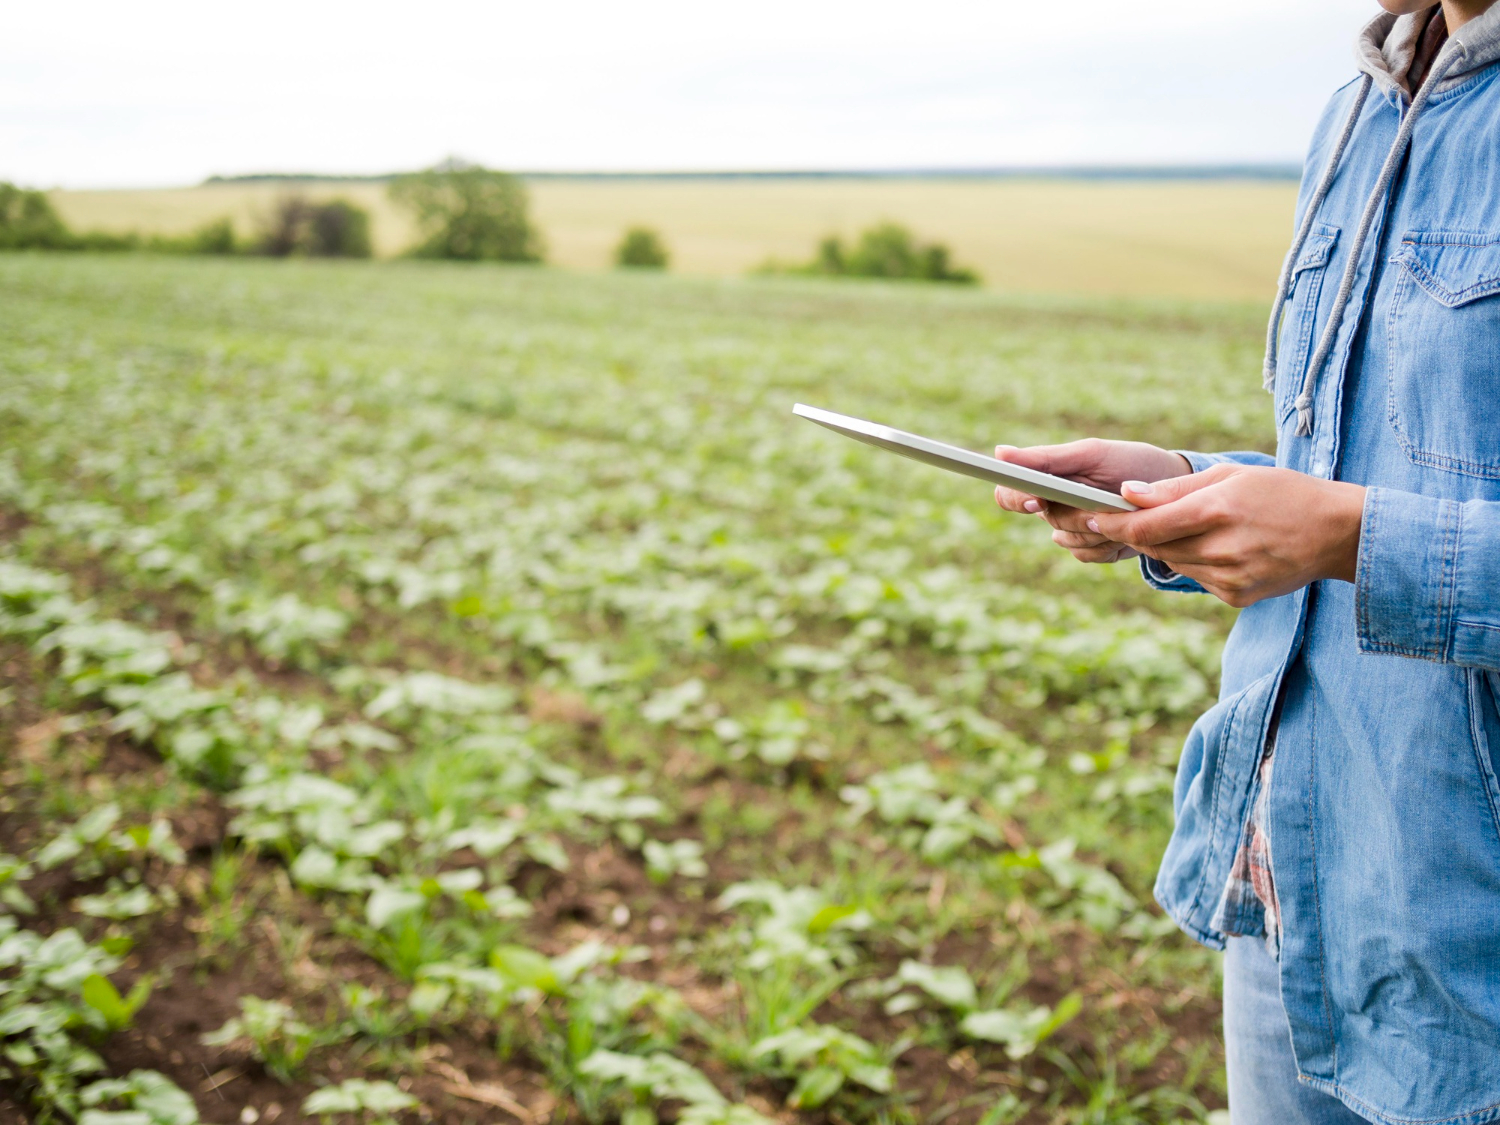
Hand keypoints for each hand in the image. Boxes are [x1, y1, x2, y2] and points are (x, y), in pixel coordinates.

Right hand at [992, 439, 1191, 563]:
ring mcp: (1072, 529)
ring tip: (1123, 512)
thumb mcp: (1092, 454)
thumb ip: (1047, 458)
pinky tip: (1125, 530)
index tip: (1037, 500)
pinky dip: (1108, 544)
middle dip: (1079, 514)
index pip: (1009, 493)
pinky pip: (1086, 555)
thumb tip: (1000, 453)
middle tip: (1105, 507)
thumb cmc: (1130, 464)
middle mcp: (1053, 505)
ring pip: (1068, 540)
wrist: (1174, 491)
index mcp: (1047, 478)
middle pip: (1048, 519)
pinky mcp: (1091, 550)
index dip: (1018, 499)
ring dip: (1098, 529)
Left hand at [1090, 464, 1364, 607]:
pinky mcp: (1235, 597)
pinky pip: (1196, 578)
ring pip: (1173, 563)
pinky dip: (1195, 562)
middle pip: (1154, 546)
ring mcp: (1228, 578)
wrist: (1338, 533)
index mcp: (1217, 510)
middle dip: (1137, 533)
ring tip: (1192, 527)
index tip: (1090, 516)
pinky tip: (1219, 547)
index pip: (1145, 526)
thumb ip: (1176, 487)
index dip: (1112, 523)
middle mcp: (1220, 548)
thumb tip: (1127, 493)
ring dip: (1168, 547)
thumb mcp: (1231, 475)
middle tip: (1126, 518)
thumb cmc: (1282, 493)